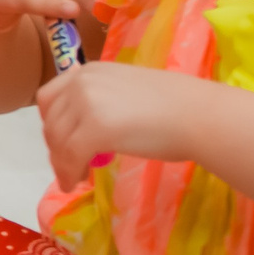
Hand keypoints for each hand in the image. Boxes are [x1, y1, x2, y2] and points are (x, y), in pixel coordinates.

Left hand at [38, 62, 217, 184]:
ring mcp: (87, 103)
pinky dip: (67, 173)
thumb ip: (100, 100)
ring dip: (61, 162)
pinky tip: (73, 183)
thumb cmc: (177, 107)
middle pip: (50, 120)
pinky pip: (69, 156)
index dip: (52, 123)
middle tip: (69, 164)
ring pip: (57, 140)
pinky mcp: (95, 129)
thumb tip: (82, 125)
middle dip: (55, 145)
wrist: (202, 116)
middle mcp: (83, 81)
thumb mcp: (126, 92)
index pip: (50, 98)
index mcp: (90, 71)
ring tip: (74, 176)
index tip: (62, 141)